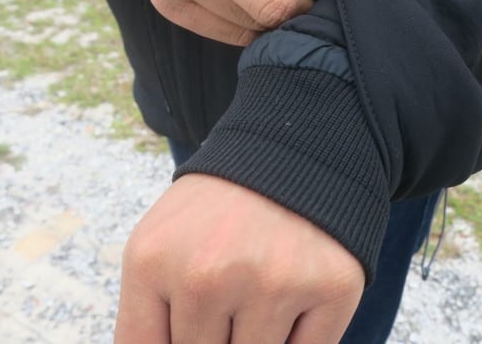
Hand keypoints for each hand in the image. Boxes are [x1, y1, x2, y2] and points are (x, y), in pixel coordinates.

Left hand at [114, 174, 364, 342]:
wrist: (292, 155)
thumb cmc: (219, 213)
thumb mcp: (159, 249)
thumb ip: (149, 320)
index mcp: (152, 263)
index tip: (200, 322)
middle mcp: (209, 276)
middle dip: (217, 332)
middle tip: (232, 283)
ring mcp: (273, 284)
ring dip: (258, 333)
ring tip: (261, 285)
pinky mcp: (331, 287)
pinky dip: (301, 337)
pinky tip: (296, 298)